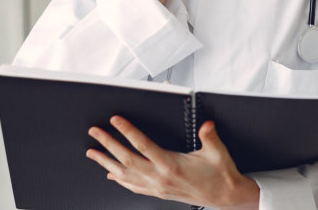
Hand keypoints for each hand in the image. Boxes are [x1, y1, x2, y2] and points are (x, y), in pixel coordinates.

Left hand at [86, 116, 259, 209]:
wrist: (225, 197)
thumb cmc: (220, 174)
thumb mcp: (217, 152)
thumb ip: (209, 136)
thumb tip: (206, 125)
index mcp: (172, 164)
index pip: (143, 144)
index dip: (127, 131)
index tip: (115, 120)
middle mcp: (160, 177)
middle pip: (127, 159)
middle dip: (108, 144)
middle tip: (95, 132)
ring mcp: (157, 187)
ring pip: (125, 175)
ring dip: (106, 163)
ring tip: (92, 153)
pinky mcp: (158, 193)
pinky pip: (133, 187)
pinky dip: (119, 180)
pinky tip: (110, 174)